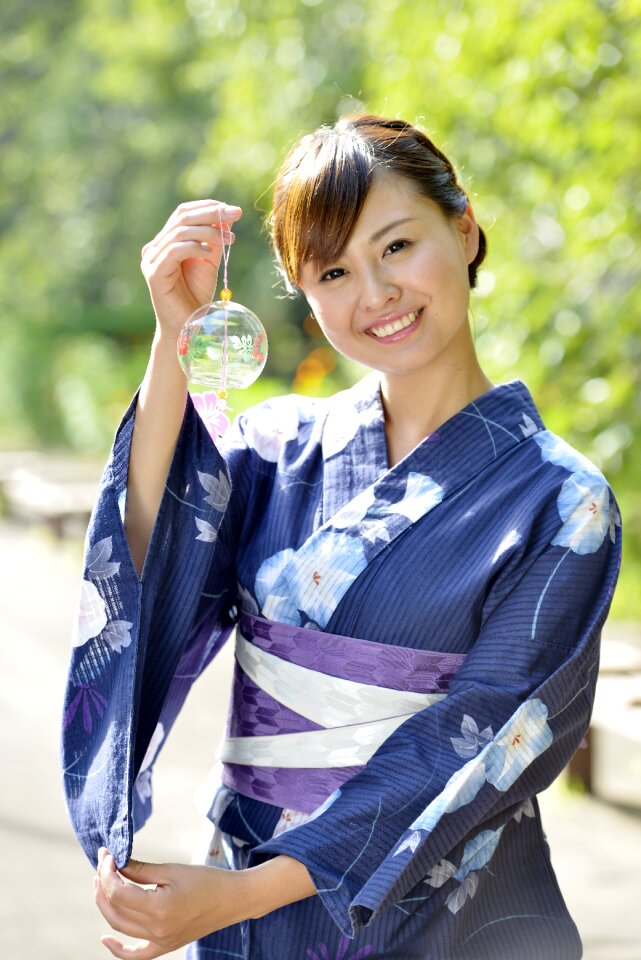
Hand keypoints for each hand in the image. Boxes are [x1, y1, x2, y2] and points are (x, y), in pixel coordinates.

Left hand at [94, 848, 315, 957]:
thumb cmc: (206, 880)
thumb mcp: (172, 870)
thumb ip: (141, 869)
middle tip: (103, 863)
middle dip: (103, 885)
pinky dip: (119, 949)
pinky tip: (106, 939)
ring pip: (120, 927)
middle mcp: (157, 930)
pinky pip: (136, 954)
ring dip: (106, 905)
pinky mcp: (165, 947)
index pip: (118, 892)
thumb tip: (114, 863)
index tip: (107, 855)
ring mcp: (160, 942)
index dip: (107, 872)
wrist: (233, 900)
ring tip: (102, 882)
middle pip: (115, 910)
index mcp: (159, 908)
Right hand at [141, 200, 242, 339]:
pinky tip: (209, 252)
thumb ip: (214, 239)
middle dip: (211, 213)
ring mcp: (152, 260)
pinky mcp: (154, 274)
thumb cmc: (196, 296)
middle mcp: (155, 248)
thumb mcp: (209, 261)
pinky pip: (174, 251)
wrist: (188, 326)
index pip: (183, 213)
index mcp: (166, 242)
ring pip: (179, 232)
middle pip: (181, 217)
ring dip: (208, 231)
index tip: (233, 210)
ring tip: (229, 239)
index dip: (208, 207)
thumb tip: (227, 216)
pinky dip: (194, 247)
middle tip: (236, 214)